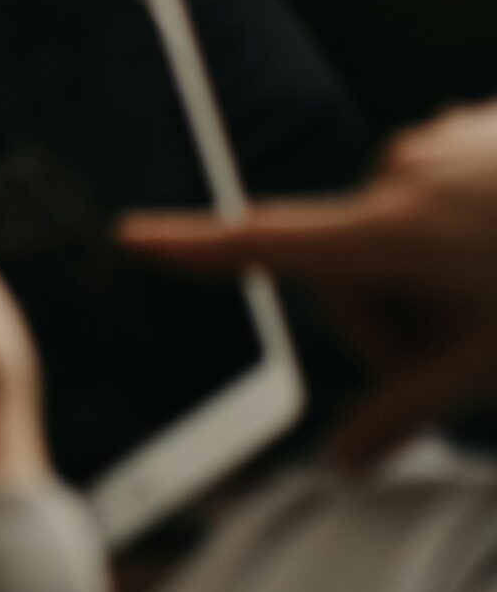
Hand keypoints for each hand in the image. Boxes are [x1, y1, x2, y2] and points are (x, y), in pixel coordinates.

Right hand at [122, 98, 496, 468]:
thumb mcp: (493, 368)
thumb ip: (409, 412)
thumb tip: (342, 464)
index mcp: (391, 233)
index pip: (267, 245)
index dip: (194, 247)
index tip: (132, 238)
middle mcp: (400, 173)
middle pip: (350, 263)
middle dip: (391, 316)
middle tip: (463, 359)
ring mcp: (442, 142)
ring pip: (398, 229)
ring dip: (434, 274)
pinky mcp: (476, 127)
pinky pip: (440, 188)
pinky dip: (465, 229)